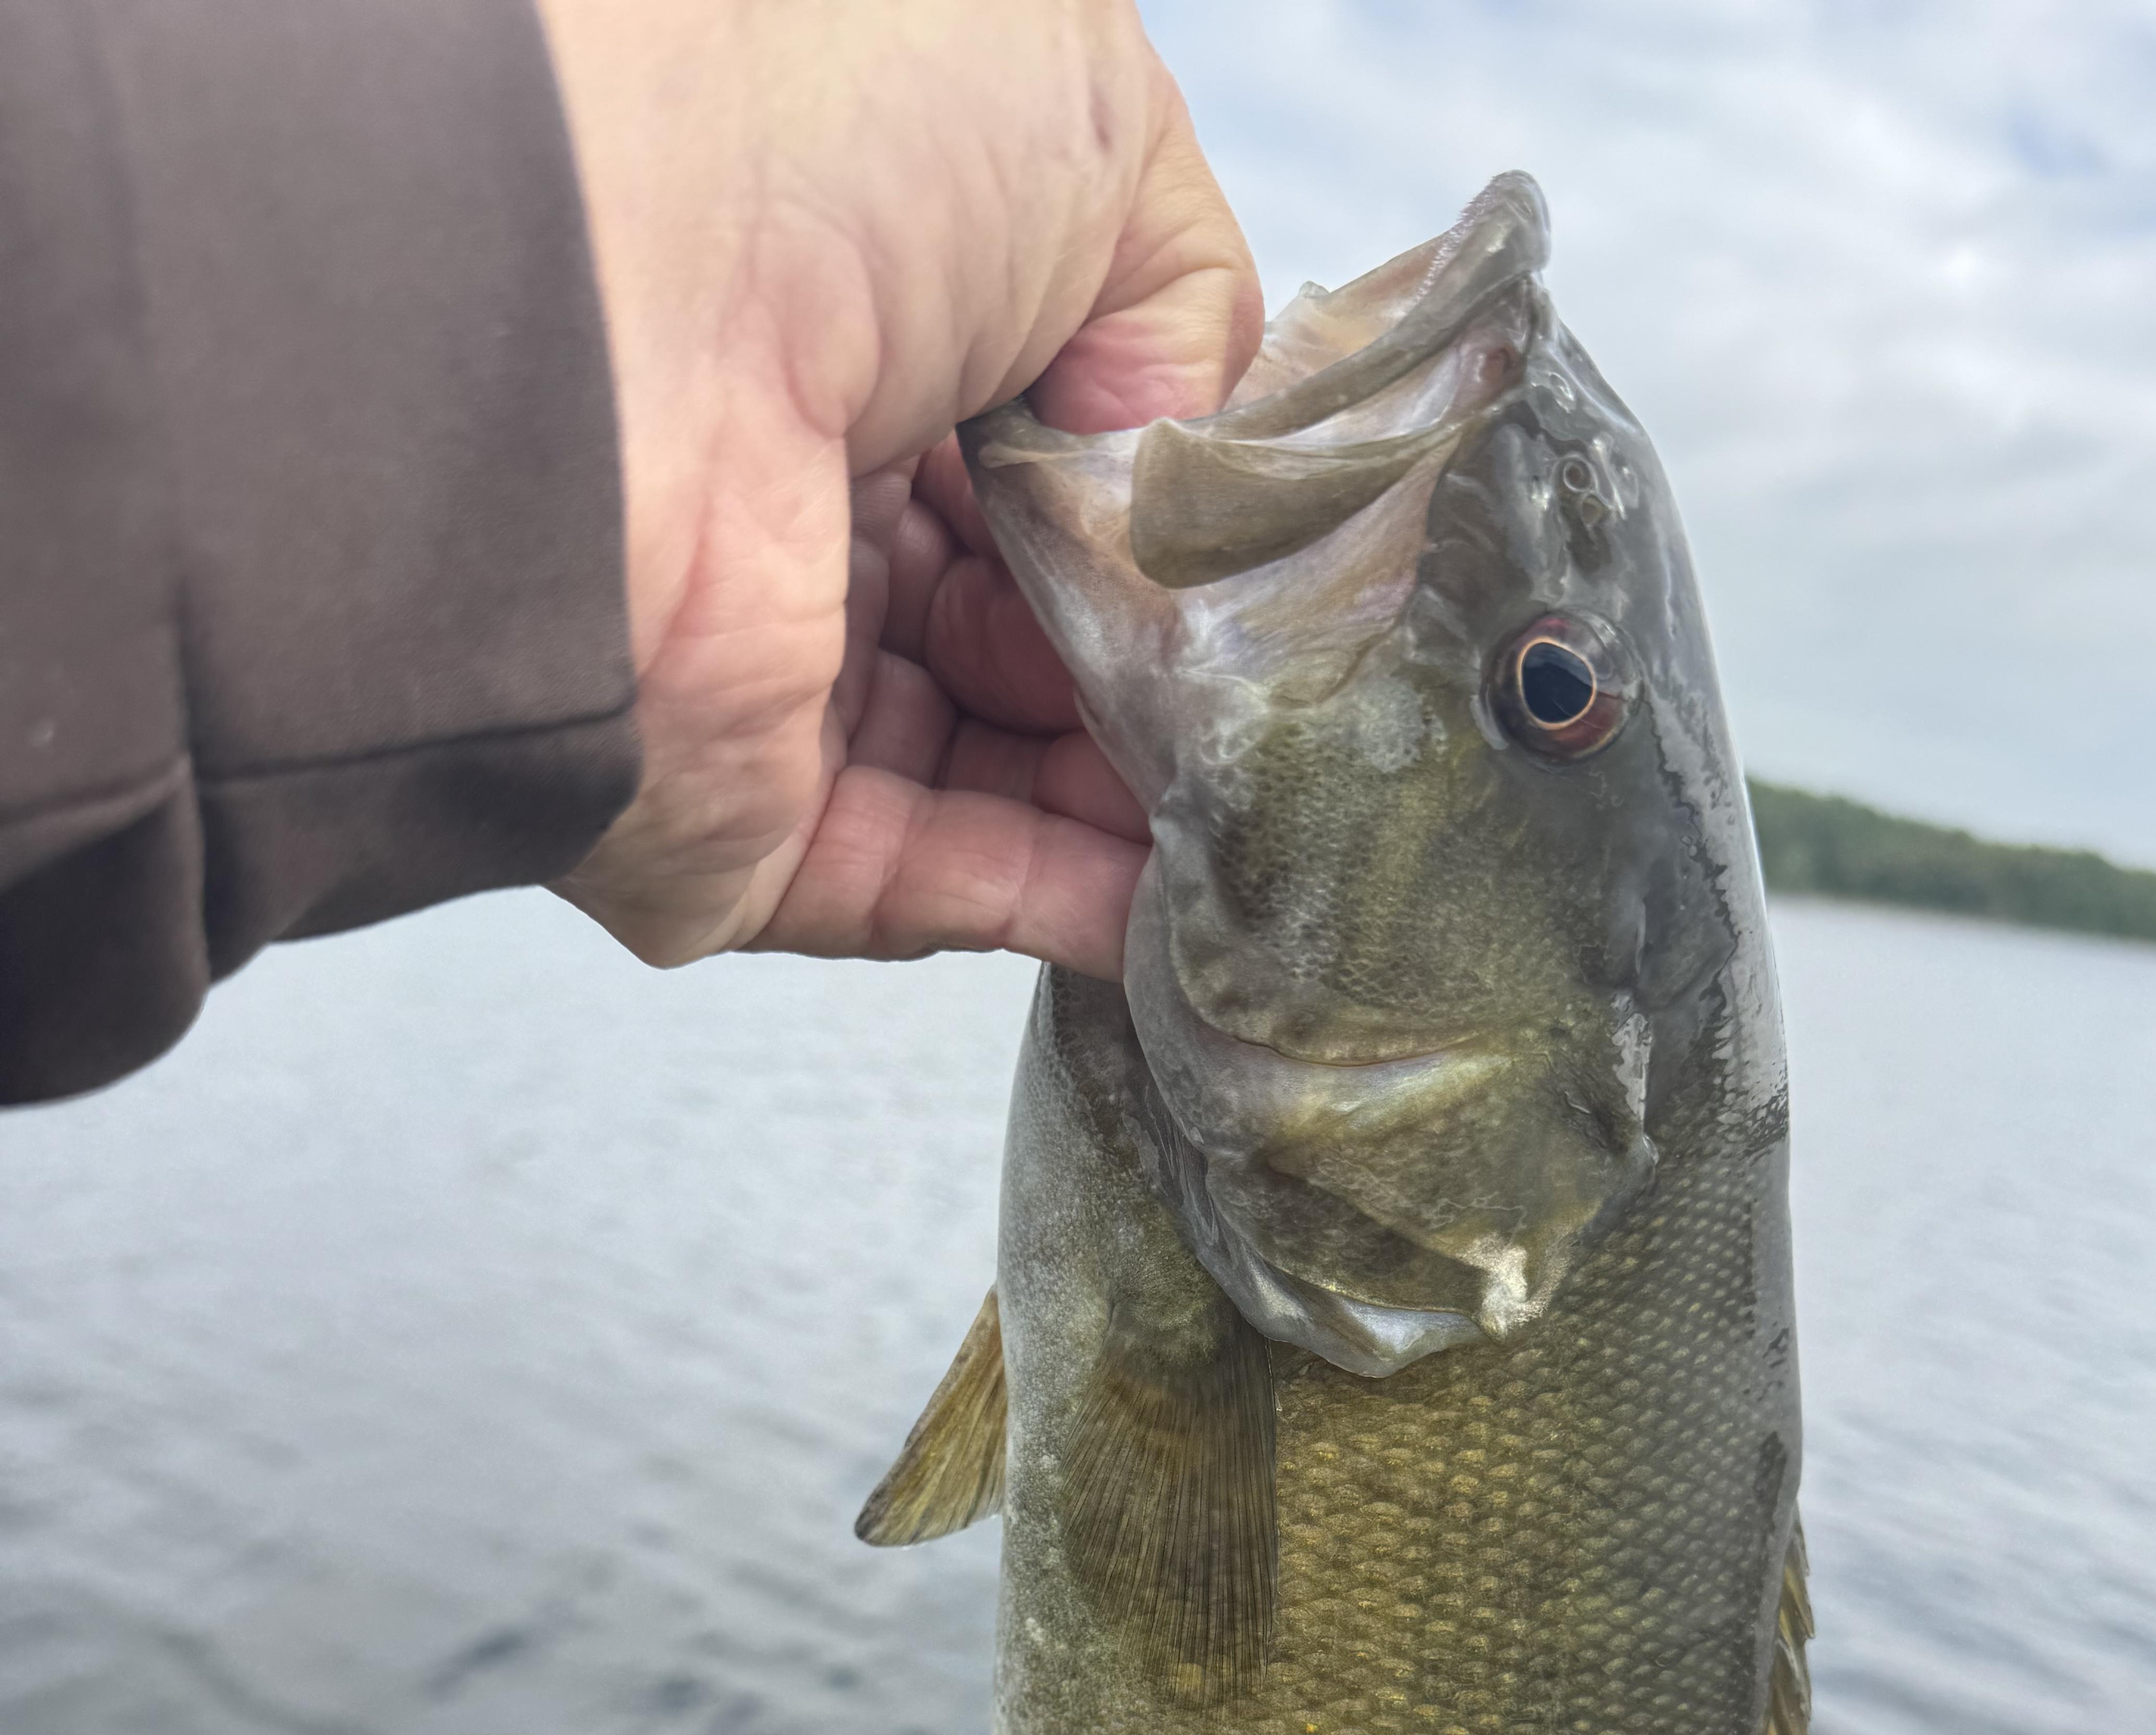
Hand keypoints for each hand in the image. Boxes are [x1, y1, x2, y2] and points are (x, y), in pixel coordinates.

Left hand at [536, 0, 1258, 976]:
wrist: (605, 306)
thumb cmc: (810, 149)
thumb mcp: (1078, 130)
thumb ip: (1176, 307)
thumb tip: (1179, 477)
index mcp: (854, 349)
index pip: (1036, 480)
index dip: (1151, 531)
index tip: (1246, 572)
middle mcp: (796, 517)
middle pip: (1022, 644)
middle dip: (1154, 676)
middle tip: (1264, 694)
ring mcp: (758, 685)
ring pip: (990, 780)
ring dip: (1132, 800)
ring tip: (1262, 805)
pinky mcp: (731, 827)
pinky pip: (919, 886)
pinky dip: (1059, 897)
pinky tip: (1173, 893)